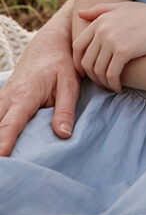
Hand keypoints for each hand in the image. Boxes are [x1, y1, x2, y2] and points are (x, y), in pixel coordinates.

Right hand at [0, 3, 80, 154]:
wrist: (48, 43)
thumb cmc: (61, 63)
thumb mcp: (70, 83)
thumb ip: (66, 109)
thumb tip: (63, 135)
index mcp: (24, 96)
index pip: (10, 124)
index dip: (3, 142)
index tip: (2, 158)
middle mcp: (8, 98)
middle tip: (6, 171)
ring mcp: (2, 99)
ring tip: (7, 164)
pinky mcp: (2, 102)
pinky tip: (5, 147)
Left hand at [73, 1, 145, 91]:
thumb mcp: (122, 7)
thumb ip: (100, 9)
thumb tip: (80, 13)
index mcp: (100, 20)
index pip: (77, 46)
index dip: (78, 63)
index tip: (86, 72)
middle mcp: (102, 29)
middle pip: (85, 61)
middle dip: (90, 76)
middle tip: (100, 83)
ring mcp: (112, 40)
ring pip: (97, 70)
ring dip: (102, 83)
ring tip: (110, 86)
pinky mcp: (124, 51)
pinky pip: (111, 74)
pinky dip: (113, 84)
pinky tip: (119, 87)